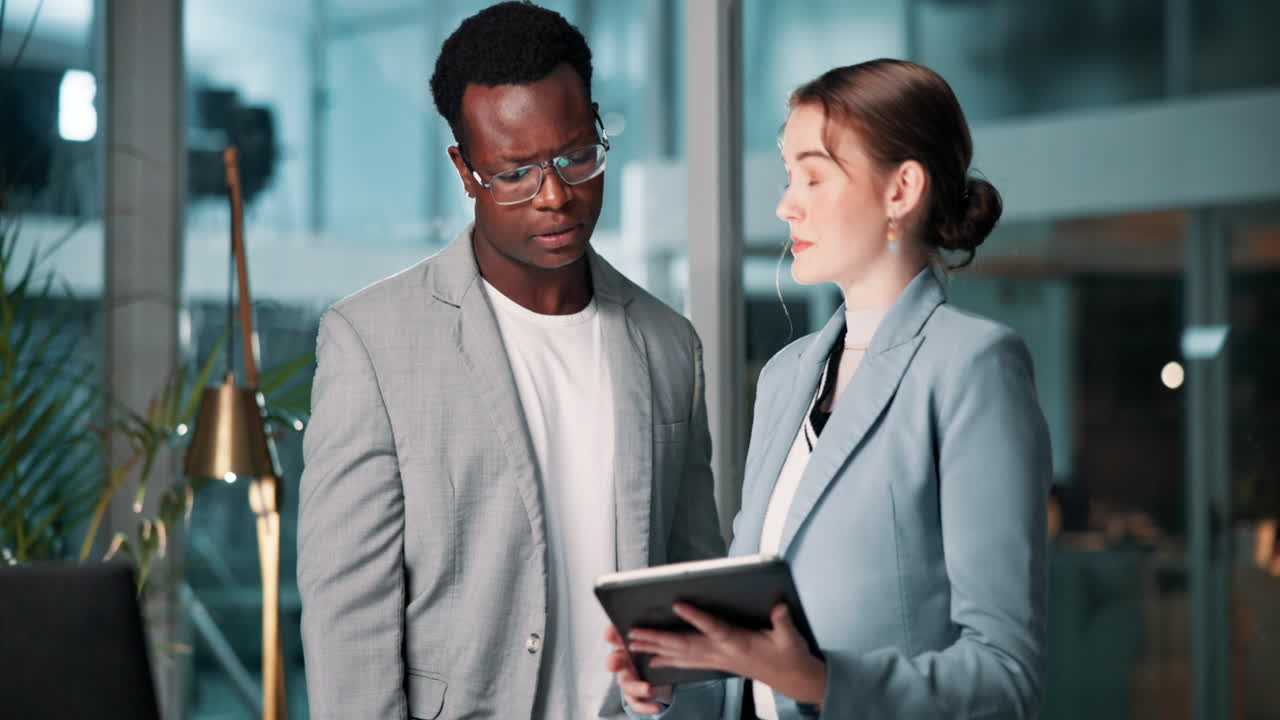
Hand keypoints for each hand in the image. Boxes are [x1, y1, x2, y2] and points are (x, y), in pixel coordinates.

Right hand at [605, 625, 673, 713]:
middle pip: (613, 661)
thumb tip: (664, 605)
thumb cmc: (647, 649)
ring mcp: (627, 679)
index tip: (611, 632)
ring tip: (649, 689)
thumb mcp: (649, 636)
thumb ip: (650, 627)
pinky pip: (636, 703)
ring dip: (637, 687)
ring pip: (627, 685)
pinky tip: (657, 707)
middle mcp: (622, 662)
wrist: (651, 670)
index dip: (611, 634)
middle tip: (614, 663)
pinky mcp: (634, 695)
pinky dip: (646, 706)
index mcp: (625, 644)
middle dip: (613, 662)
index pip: (613, 636)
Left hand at [626, 602, 826, 705]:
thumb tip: (779, 606)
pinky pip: (686, 662)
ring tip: (632, 642)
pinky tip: (650, 660)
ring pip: (680, 654)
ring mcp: (716, 660)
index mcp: (739, 643)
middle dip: (658, 638)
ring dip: (655, 648)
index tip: (678, 604)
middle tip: (633, 630)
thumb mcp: (791, 637)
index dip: (696, 617)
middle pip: (685, 644)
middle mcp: (722, 653)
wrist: (791, 678)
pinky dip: (666, 660)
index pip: (714, 628)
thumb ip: (783, 621)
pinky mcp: (715, 663)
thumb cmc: (789, 655)